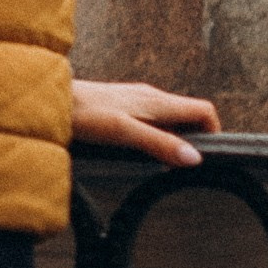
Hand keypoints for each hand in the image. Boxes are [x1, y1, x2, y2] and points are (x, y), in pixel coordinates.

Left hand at [71, 76, 220, 166]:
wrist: (53, 100)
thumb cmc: (84, 113)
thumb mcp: (124, 132)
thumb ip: (159, 143)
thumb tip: (193, 158)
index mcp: (157, 101)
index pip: (203, 110)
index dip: (214, 132)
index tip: (209, 157)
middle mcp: (151, 98)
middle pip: (188, 116)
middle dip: (194, 141)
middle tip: (186, 169)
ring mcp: (136, 102)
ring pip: (169, 120)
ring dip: (174, 141)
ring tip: (163, 166)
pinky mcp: (122, 108)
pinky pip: (151, 122)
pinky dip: (156, 138)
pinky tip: (140, 154)